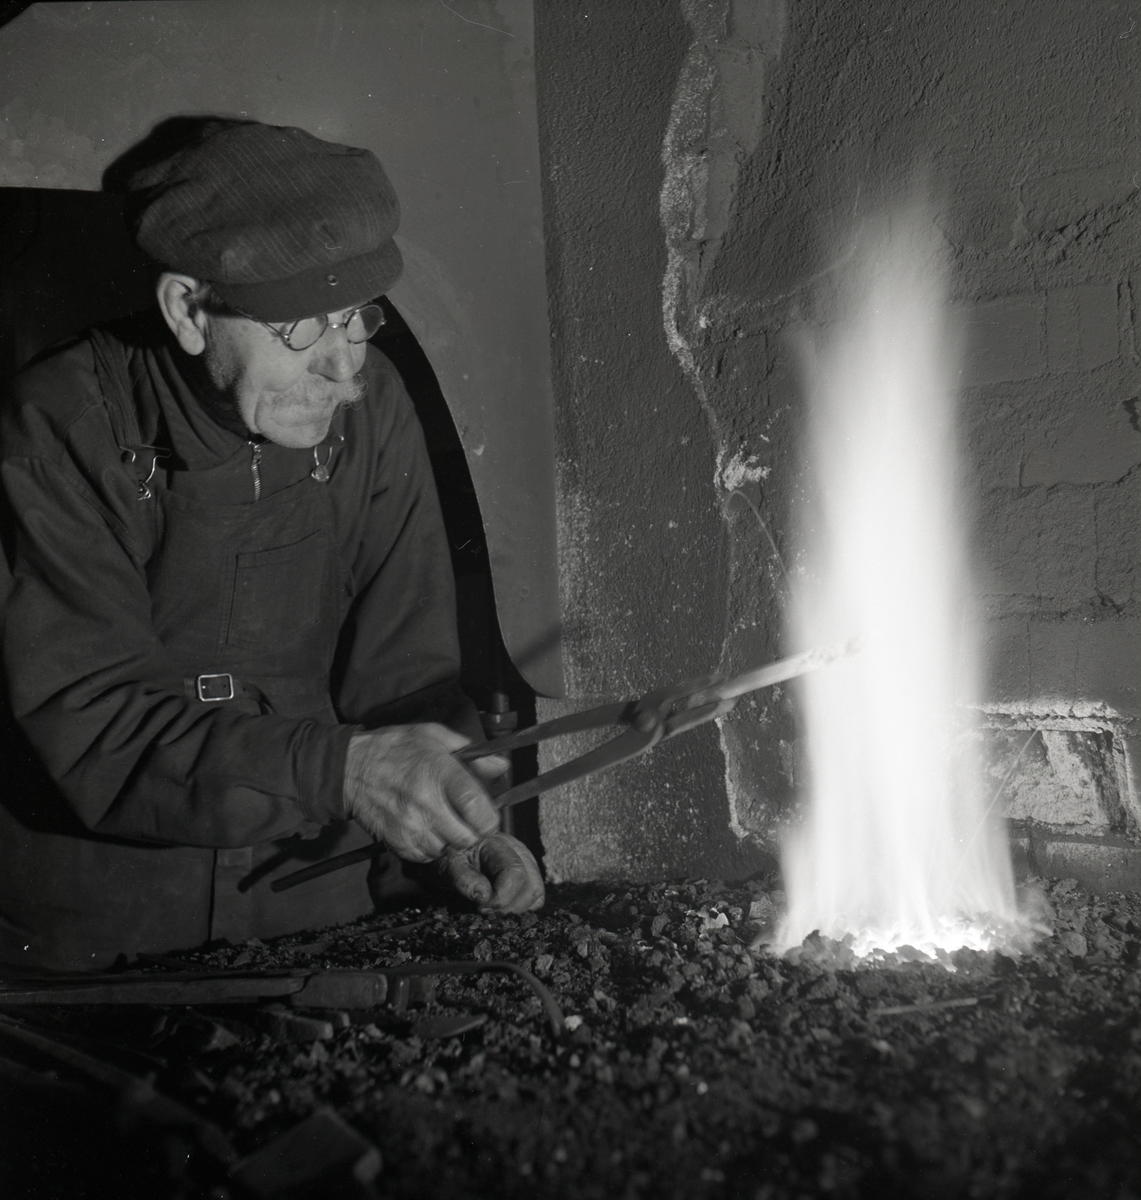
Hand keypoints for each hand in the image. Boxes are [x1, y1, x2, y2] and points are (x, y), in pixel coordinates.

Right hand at [343, 724, 505, 862]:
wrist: (349, 768)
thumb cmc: (394, 749)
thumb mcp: (433, 737)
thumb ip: (471, 754)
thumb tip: (501, 766)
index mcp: (440, 773)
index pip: (477, 808)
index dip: (489, 817)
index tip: (486, 814)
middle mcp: (426, 803)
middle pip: (467, 837)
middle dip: (472, 831)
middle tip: (465, 820)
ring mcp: (410, 826)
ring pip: (448, 850)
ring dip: (450, 840)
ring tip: (441, 821)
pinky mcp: (397, 842)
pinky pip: (427, 857)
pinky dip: (431, 847)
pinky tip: (425, 827)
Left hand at [438, 833, 544, 912]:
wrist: (449, 846)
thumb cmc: (448, 853)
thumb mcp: (447, 863)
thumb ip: (463, 877)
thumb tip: (484, 896)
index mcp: (500, 844)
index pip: (515, 873)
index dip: (501, 897)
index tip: (480, 905)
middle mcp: (519, 851)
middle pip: (532, 887)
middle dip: (509, 906)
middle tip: (485, 910)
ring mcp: (526, 863)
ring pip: (537, 894)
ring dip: (516, 908)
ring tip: (492, 909)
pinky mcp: (527, 875)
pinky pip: (535, 897)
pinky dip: (521, 907)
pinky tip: (500, 906)